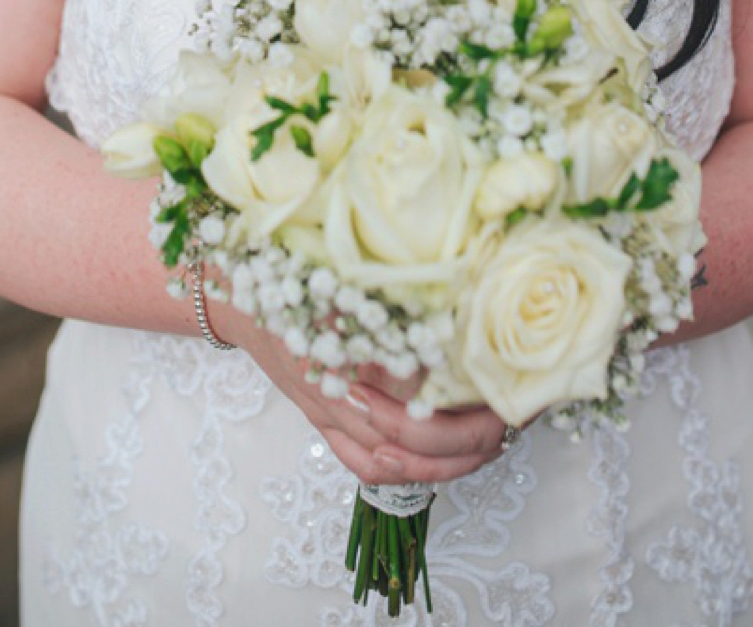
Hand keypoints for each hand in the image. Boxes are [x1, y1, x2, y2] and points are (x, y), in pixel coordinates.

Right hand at [226, 309, 509, 486]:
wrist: (240, 294)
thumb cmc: (294, 280)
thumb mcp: (348, 286)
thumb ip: (394, 312)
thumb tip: (452, 335)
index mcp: (351, 363)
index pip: (422, 409)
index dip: (471, 409)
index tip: (507, 394)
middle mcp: (341, 400)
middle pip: (415, 443)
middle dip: (471, 440)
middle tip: (512, 421)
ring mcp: (329, 417)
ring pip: (393, 464)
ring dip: (445, 464)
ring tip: (488, 446)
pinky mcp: (322, 423)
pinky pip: (362, 465)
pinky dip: (402, 473)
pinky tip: (435, 464)